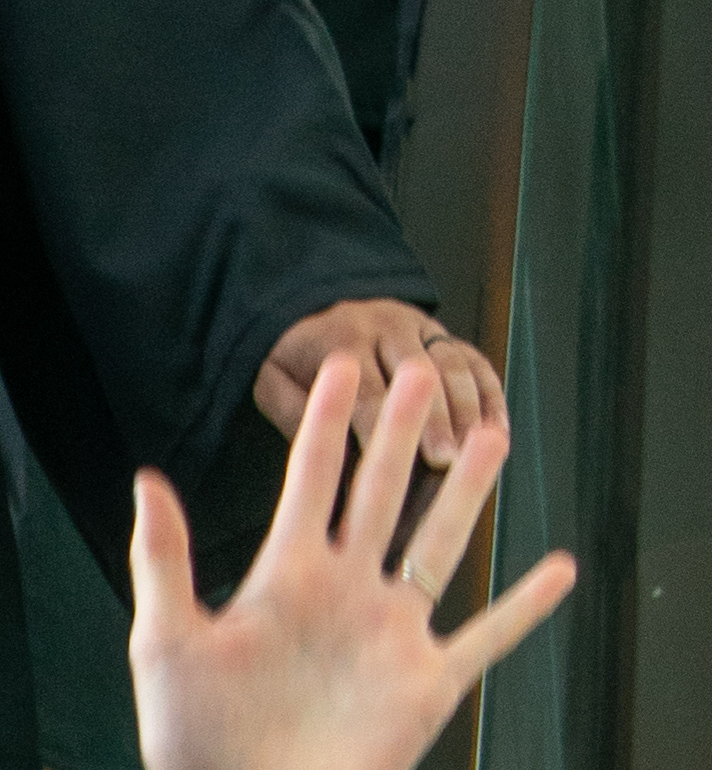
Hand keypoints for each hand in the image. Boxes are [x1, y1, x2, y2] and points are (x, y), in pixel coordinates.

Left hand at [133, 355, 572, 769]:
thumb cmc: (192, 748)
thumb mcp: (165, 645)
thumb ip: (164, 562)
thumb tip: (147, 480)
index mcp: (282, 578)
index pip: (311, 483)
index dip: (327, 426)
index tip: (343, 365)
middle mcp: (342, 595)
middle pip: (380, 495)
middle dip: (400, 435)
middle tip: (423, 370)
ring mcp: (388, 637)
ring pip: (437, 546)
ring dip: (465, 494)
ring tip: (492, 433)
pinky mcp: (425, 687)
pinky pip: (485, 637)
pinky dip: (523, 607)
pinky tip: (557, 568)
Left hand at [251, 297, 500, 469]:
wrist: (314, 307)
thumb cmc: (293, 358)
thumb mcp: (272, 378)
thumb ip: (290, 408)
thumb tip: (319, 443)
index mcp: (342, 338)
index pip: (365, 386)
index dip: (378, 424)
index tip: (387, 459)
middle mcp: (387, 326)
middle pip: (418, 374)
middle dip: (434, 419)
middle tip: (444, 462)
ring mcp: (422, 329)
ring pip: (454, 365)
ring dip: (468, 410)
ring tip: (475, 453)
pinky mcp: (447, 337)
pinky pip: (477, 363)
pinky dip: (491, 396)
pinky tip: (498, 431)